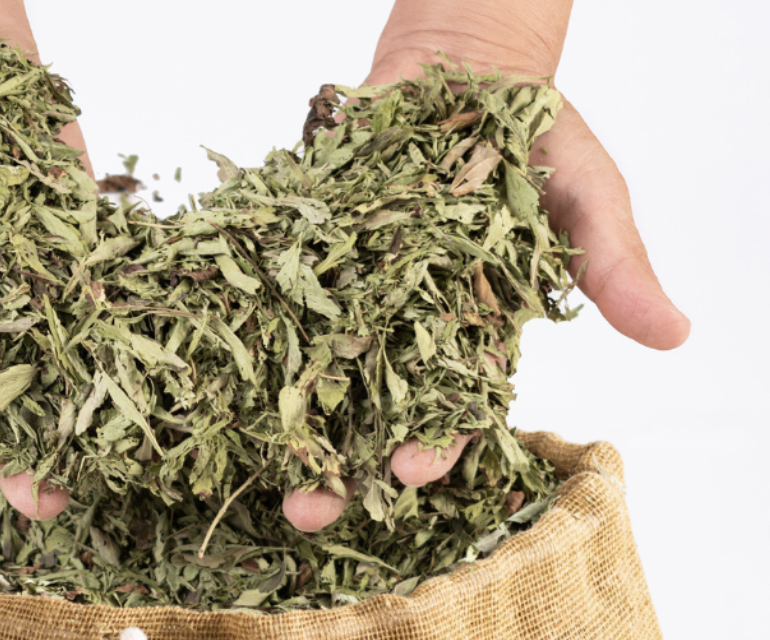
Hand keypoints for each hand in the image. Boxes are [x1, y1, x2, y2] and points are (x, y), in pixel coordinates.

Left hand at [282, 0, 690, 531]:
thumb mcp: (586, 192)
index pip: (455, 400)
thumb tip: (675, 333)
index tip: (409, 471)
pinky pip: (279, 292)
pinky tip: (214, 374)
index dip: (435, 439)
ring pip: (316, 365)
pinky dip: (249, 329)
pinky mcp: (312, 248)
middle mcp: (408, 319)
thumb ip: (613, 264)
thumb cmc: (536, 133)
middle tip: (309, 510)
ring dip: (286, 418)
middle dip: (343, 460)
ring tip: (255, 471)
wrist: (463, 69)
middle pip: (372, 405)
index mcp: (476, 325)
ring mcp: (355, 285)